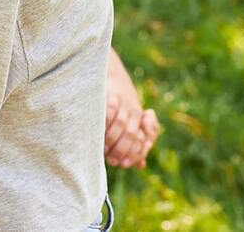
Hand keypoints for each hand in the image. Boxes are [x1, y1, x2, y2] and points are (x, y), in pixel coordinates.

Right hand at [105, 49, 159, 168]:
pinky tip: (97, 132)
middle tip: (112, 161)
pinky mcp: (111, 94)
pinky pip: (110, 109)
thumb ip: (135, 145)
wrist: (113, 77)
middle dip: (122, 149)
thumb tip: (141, 165)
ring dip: (112, 138)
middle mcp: (135, 111)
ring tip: (103, 149)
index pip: (146, 138)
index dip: (136, 152)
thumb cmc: (121, 108)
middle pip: (132, 133)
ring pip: (121, 123)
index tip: (125, 164)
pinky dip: (105, 121)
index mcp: (142, 119)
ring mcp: (124, 102)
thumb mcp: (131, 125)